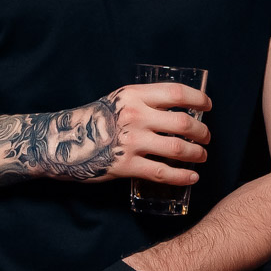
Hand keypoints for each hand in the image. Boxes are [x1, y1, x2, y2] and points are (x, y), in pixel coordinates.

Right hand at [59, 83, 211, 185]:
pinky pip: (162, 173)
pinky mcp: (126, 166)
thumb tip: (178, 108)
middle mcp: (135, 116)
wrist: (62, 141)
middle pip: (183, 123)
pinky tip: (192, 178)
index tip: (208, 106)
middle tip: (206, 137)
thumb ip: (144, 101)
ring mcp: (131, 142)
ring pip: (178, 149)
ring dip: (197, 154)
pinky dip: (182, 177)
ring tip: (202, 156)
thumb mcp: (118, 100)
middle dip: (202, 132)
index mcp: (134, 96)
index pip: (176, 93)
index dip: (198, 99)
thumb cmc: (94, 119)